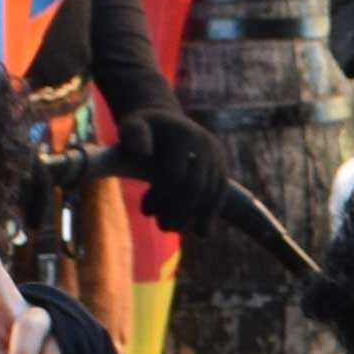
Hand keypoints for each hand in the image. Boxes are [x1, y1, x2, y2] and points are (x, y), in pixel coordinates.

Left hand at [121, 111, 237, 244]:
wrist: (166, 120)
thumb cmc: (142, 127)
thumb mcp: (131, 125)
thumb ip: (133, 134)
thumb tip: (142, 153)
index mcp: (184, 135)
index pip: (176, 175)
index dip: (161, 197)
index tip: (145, 210)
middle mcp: (206, 144)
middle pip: (197, 187)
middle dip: (179, 211)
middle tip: (161, 226)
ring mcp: (217, 155)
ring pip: (212, 193)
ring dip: (193, 217)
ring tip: (172, 228)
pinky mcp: (222, 166)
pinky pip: (220, 193)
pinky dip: (211, 214)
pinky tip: (202, 234)